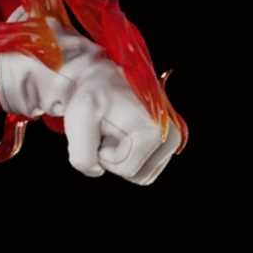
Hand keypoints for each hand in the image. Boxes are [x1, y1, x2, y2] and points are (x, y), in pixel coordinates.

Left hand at [0, 14, 179, 185]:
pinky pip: (145, 169)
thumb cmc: (90, 95)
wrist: (100, 76)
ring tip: (115, 130)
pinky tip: (122, 133)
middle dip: (115, 158)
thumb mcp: (79, 119)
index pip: (126, 170)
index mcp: (155, 130)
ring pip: (141, 174)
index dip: (105, 156)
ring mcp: (173, 139)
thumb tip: (96, 171)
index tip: (102, 129)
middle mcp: (172, 135)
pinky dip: (129, 156)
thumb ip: (82, 155)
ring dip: (121, 157)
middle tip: (108, 129)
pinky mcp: (169, 141)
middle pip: (136, 175)